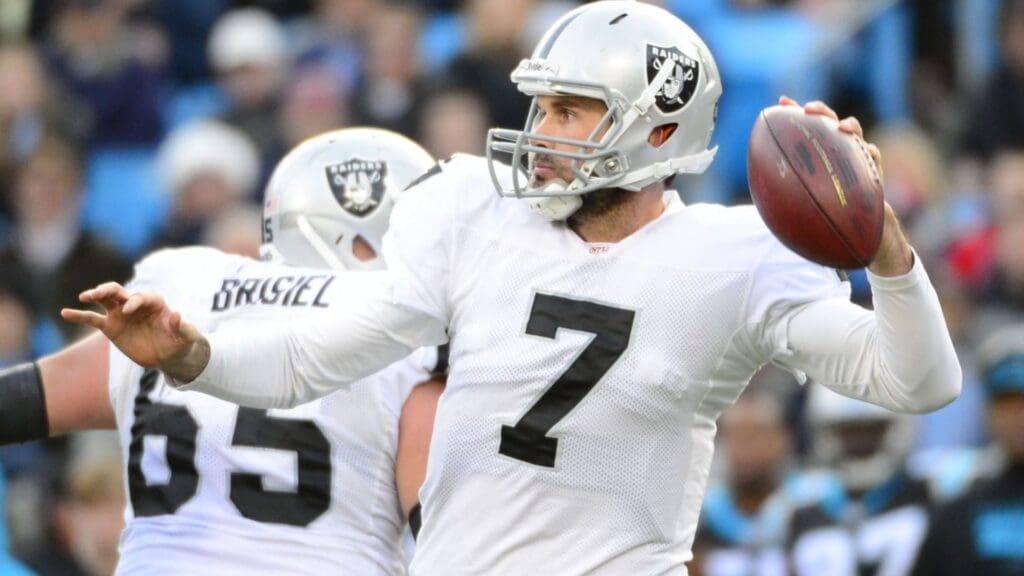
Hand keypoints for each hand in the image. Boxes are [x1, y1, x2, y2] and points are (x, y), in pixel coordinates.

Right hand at [61, 282, 209, 381]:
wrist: (169, 355)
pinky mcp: (111, 326)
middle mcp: (135, 304)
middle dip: (109, 290)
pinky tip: (65, 312)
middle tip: (98, 293)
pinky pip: (92, 319)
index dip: (135, 301)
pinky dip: (79, 315)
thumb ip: (183, 327)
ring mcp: (121, 314)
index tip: (129, 310)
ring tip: (84, 296)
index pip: (142, 297)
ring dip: (94, 295)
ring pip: (105, 300)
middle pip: (120, 291)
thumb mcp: (186, 337)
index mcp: (155, 303)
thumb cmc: (180, 342)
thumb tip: (178, 315)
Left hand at [778, 96, 913, 275]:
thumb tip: (758, 195)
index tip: (781, 102)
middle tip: (808, 111)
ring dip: (848, 124)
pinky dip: (870, 151)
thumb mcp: (801, 202)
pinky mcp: (873, 168)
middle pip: (828, 120)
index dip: (793, 111)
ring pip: (853, 130)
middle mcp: (834, 149)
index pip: (803, 126)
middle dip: (819, 110)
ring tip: (841, 128)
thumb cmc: (824, 214)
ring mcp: (855, 155)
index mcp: (815, 151)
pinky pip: (873, 155)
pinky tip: (867, 151)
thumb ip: (787, 193)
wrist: (854, 230)